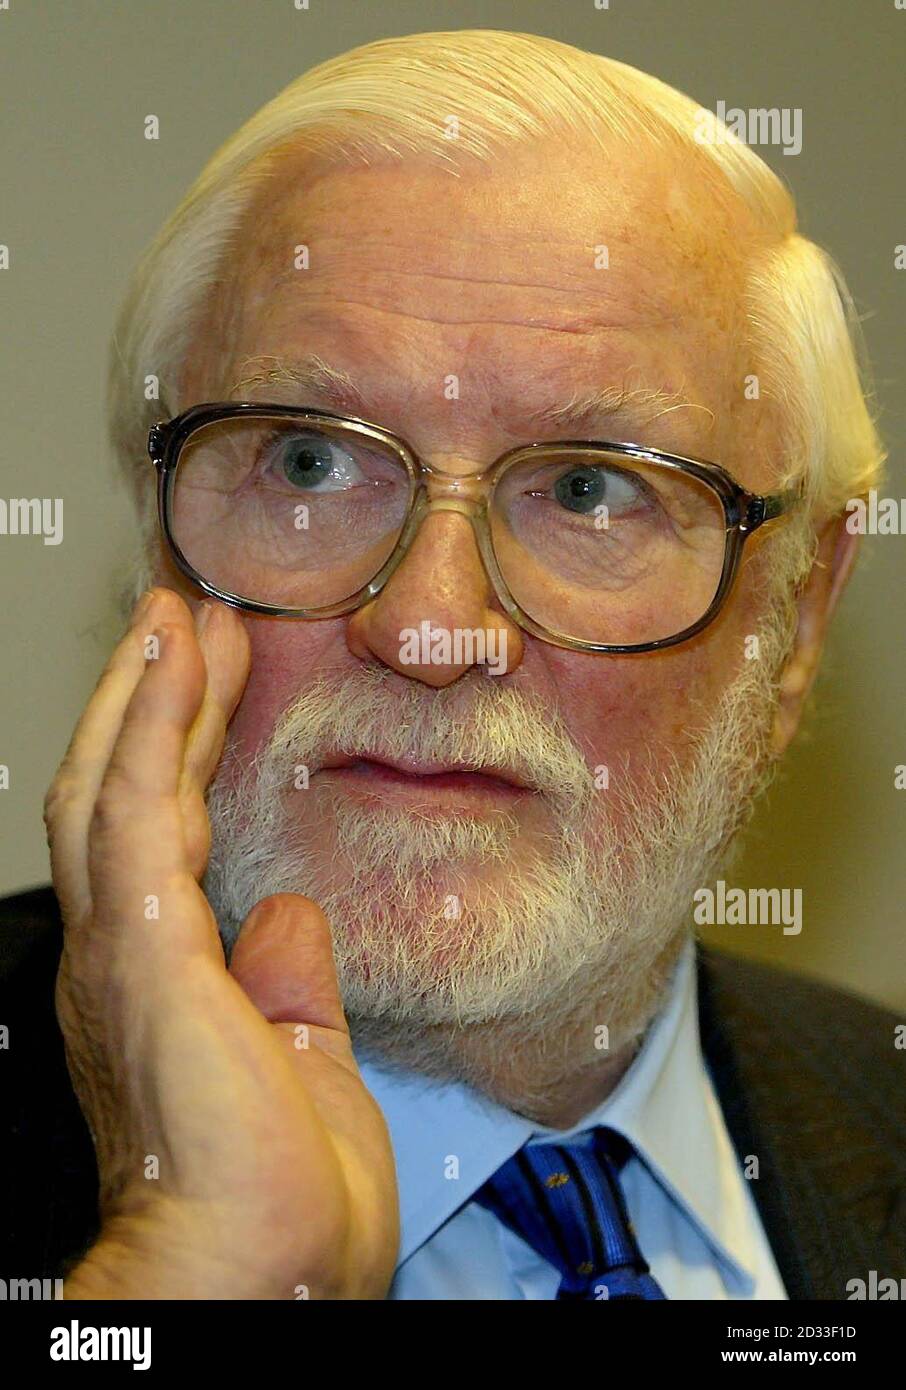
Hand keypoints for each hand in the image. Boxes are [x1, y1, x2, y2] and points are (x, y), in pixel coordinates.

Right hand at [44, 587, 398, 1298]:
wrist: (252, 1284)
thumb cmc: (275, 1213)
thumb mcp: (299, 1072)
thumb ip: (290, 988)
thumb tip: (290, 918)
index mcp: (158, 986)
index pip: (156, 837)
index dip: (175, 756)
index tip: (209, 685)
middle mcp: (120, 958)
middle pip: (120, 796)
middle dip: (153, 705)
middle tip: (184, 625)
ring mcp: (122, 950)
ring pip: (114, 783)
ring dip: (146, 693)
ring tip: (176, 618)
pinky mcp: (143, 947)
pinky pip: (135, 805)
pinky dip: (150, 723)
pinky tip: (171, 656)